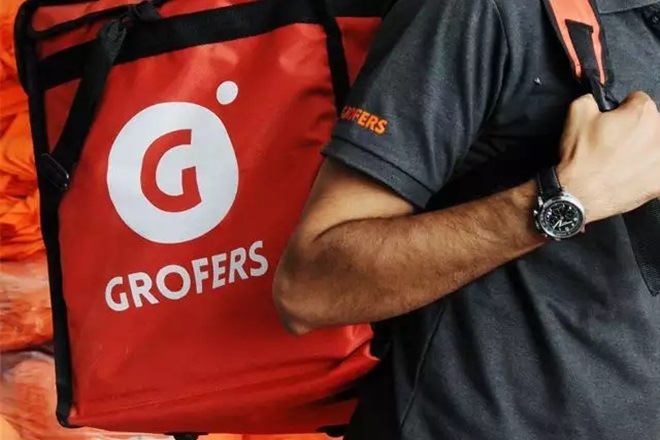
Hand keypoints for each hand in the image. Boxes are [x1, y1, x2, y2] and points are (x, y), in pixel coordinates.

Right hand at [557, 91, 659, 222]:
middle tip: (613, 143)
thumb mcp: (576, 112)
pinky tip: (631, 175)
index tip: (613, 121)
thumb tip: (597, 99)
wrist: (578, 194)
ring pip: (654, 147)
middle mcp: (659, 135)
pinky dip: (647, 172)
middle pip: (651, 124)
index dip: (622, 110)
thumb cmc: (580, 157)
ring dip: (642, 150)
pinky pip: (656, 171)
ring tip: (620, 161)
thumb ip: (593, 98)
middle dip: (635, 130)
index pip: (638, 100)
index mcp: (643, 113)